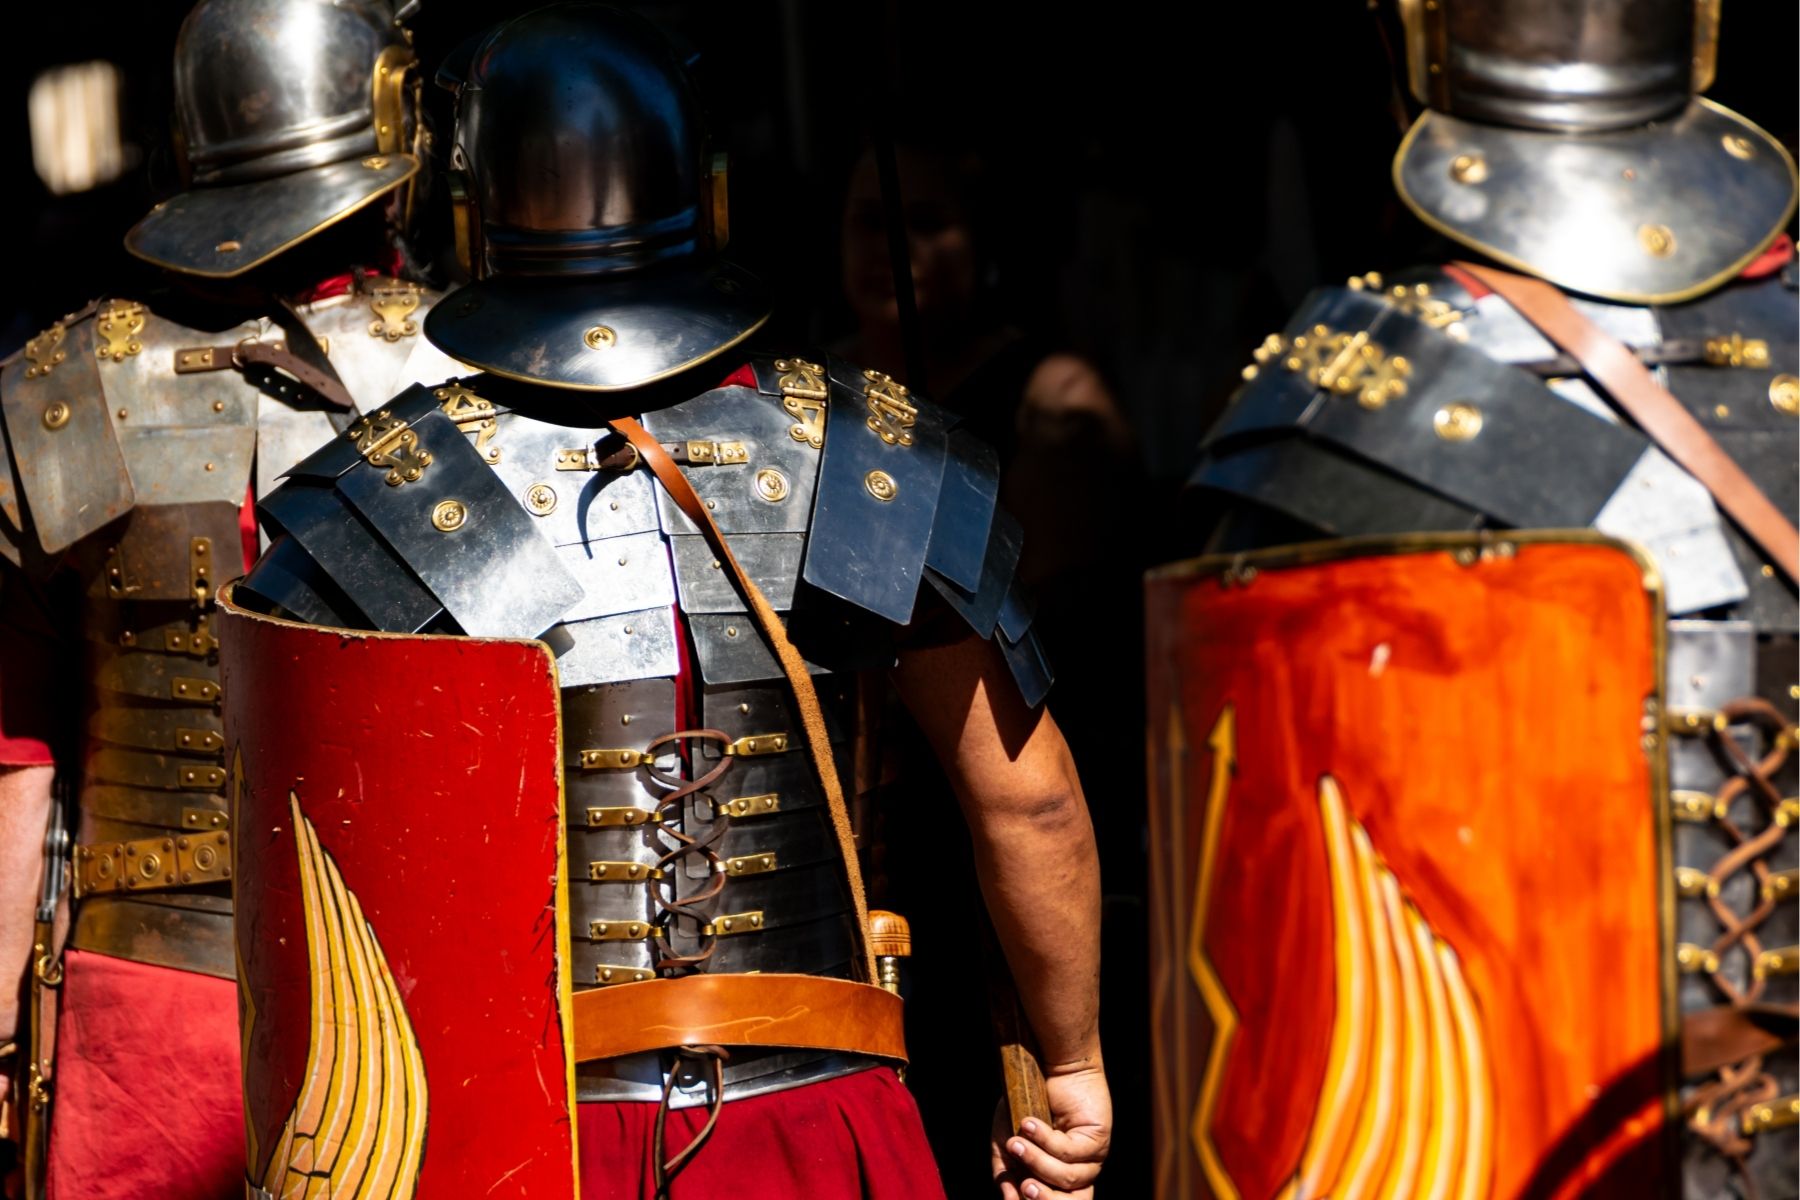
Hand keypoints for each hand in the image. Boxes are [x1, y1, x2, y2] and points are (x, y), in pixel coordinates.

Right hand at [989, 1063, 1111, 1198]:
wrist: (1047, 1066)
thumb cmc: (1027, 1102)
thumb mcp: (1008, 1140)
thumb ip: (1006, 1170)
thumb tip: (1009, 1199)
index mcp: (1059, 1176)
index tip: (1014, 1192)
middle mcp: (1079, 1171)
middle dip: (1045, 1198)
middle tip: (1024, 1185)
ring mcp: (1092, 1157)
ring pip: (1068, 1178)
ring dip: (1038, 1162)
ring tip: (1016, 1143)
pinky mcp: (1098, 1139)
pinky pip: (1071, 1153)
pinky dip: (1046, 1140)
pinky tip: (1029, 1123)